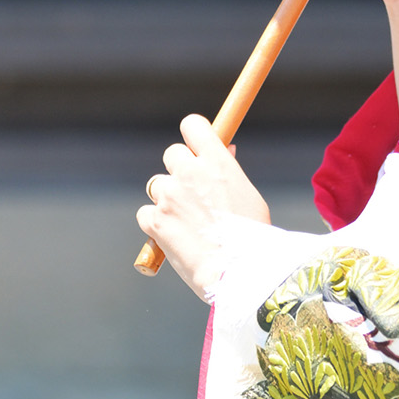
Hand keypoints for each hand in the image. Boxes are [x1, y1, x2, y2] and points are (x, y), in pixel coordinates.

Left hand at [137, 114, 271, 299]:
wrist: (240, 273)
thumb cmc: (252, 237)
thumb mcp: (248, 194)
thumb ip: (229, 171)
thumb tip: (222, 151)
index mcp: (217, 161)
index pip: (193, 125)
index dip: (192, 136)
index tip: (195, 149)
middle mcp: (189, 173)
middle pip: (172, 154)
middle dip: (180, 170)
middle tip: (193, 194)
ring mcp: (169, 196)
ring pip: (157, 185)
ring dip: (167, 200)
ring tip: (189, 224)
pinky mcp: (155, 221)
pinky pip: (146, 213)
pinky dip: (156, 224)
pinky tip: (175, 237)